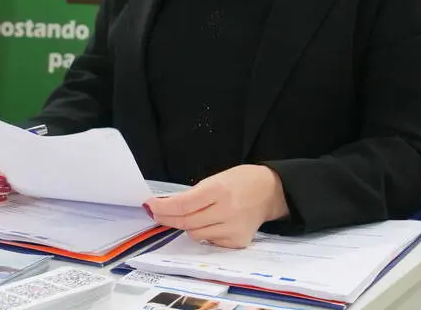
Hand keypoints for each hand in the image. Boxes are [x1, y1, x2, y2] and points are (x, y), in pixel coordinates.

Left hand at [145, 165, 288, 248]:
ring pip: (195, 234)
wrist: (270, 191)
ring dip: (187, 225)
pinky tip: (213, 223)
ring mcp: (233, 229)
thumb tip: (167, 206)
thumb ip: (194, 194)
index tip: (150, 206)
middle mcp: (226, 211)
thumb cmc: (241, 181)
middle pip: (186, 222)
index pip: (183, 205)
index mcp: (220, 190)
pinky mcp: (237, 242)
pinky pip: (209, 241)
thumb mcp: (217, 179)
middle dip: (167, 218)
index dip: (163, 207)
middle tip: (157, 214)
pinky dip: (205, 233)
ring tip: (194, 215)